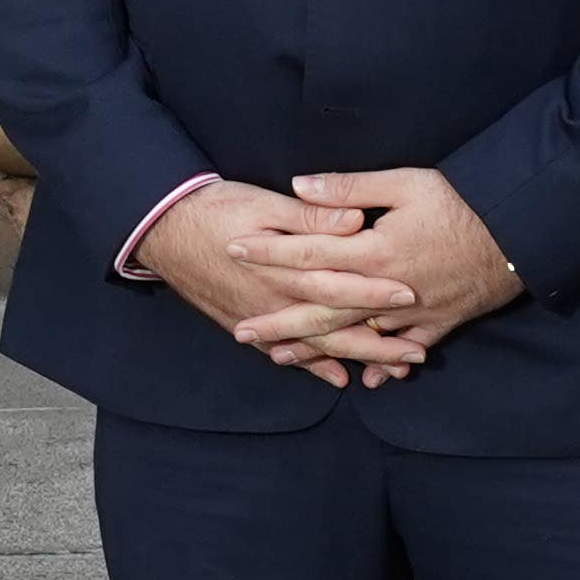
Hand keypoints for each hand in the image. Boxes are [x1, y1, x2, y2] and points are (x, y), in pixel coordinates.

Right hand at [136, 177, 430, 384]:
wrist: (161, 229)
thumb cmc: (213, 207)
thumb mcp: (263, 202)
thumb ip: (310, 215)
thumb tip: (354, 220)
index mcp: (283, 268)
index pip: (340, 283)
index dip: (376, 291)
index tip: (411, 298)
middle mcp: (274, 301)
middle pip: (336, 326)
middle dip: (379, 341)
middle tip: (418, 353)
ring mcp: (259, 318)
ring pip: (315, 345)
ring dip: (355, 359)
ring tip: (393, 372)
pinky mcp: (245, 323)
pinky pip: (283, 353)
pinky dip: (312, 366)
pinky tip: (337, 377)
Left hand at [224, 167, 521, 373]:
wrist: (525, 233)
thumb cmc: (465, 201)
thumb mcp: (406, 182)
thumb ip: (349, 188)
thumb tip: (298, 185)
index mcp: (374, 252)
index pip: (309, 253)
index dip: (269, 252)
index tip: (234, 250)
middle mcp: (386, 291)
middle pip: (321, 310)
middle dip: (278, 321)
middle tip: (239, 330)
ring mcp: (413, 314)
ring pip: (355, 336)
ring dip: (316, 348)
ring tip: (280, 357)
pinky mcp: (439, 323)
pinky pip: (403, 350)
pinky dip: (381, 365)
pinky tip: (360, 380)